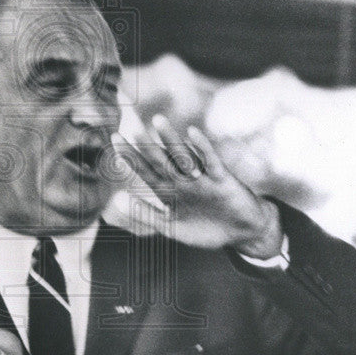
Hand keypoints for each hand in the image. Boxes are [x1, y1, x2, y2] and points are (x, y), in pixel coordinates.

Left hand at [112, 115, 283, 257]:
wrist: (240, 233)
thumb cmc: (204, 229)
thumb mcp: (171, 227)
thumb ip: (146, 215)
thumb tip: (116, 201)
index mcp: (168, 190)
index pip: (145, 171)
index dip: (130, 158)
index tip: (115, 141)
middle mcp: (182, 180)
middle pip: (161, 161)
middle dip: (146, 147)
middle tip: (131, 130)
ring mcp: (201, 179)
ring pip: (183, 157)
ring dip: (171, 140)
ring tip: (158, 121)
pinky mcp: (221, 180)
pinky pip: (211, 162)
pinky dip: (203, 148)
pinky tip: (192, 133)